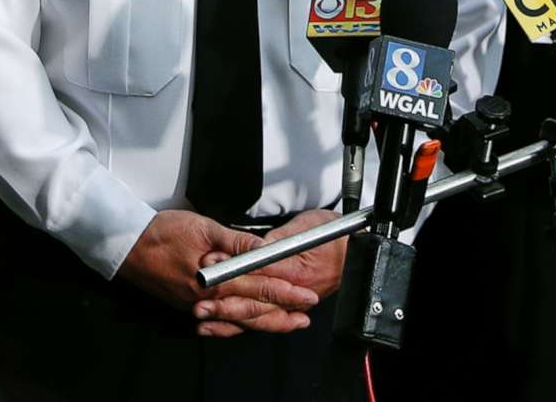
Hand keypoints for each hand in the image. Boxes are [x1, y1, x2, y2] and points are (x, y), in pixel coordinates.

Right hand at [119, 209, 321, 337]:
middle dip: (283, 311)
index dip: (285, 292)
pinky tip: (246, 326)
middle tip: (307, 313)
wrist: (125, 245)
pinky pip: (218, 322)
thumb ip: (235, 242)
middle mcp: (208, 299)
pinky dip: (236, 325)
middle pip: (253, 308)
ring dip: (265, 321)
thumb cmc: (161, 233)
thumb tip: (263, 248)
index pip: (259, 287)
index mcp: (215, 279)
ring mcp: (197, 306)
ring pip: (238, 318)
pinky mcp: (187, 305)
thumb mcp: (203, 228)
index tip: (306, 294)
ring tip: (287, 323)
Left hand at [193, 206, 345, 337]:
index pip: (258, 272)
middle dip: (224, 301)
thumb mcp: (307, 228)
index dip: (232, 269)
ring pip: (254, 316)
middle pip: (253, 300)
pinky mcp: (284, 307)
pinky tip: (217, 328)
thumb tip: (256, 245)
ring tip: (202, 317)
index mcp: (295, 270)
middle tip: (200, 299)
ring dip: (226, 317)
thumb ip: (278, 238)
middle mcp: (292, 292)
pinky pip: (259, 321)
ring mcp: (289, 304)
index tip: (211, 265)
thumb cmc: (333, 239)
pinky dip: (237, 325)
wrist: (355, 254)